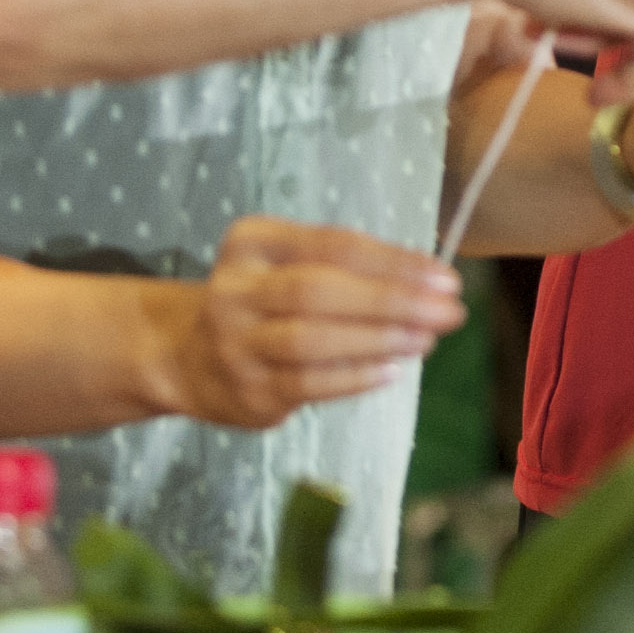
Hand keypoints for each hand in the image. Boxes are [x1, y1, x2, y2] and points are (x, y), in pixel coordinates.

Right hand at [155, 215, 464, 430]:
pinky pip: (308, 383)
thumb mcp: (284, 262)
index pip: (333, 245)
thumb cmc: (261, 300)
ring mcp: (237, 342)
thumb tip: (429, 281)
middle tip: (448, 310)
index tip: (444, 276)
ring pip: (312, 339)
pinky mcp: (248, 390)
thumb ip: (343, 265)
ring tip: (427, 339)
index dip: (394, 261)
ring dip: (378, 339)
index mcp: (253, 242)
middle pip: (319, 290)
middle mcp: (237, 289)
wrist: (185, 356)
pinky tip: (392, 370)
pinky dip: (355, 377)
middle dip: (393, 300)